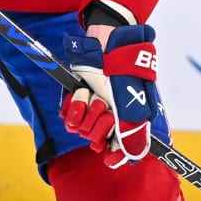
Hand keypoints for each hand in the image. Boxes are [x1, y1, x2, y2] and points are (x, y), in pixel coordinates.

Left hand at [60, 24, 161, 167]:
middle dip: (97, 124)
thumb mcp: (132, 103)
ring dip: (85, 110)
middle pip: (97, 139)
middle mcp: (111, 116)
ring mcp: (93, 107)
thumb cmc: (123, 70)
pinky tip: (80, 94)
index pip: (120, 148)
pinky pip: (68, 116)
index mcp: (128, 119)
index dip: (114, 154)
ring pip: (81, 128)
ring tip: (92, 94)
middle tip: (103, 107)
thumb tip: (132, 157)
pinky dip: (72, 106)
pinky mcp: (78, 98)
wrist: (106, 42)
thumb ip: (132, 132)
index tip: (108, 158)